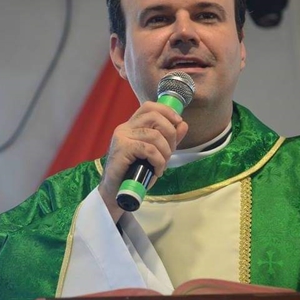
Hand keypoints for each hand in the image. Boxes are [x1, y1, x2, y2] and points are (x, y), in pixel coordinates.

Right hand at [99, 101, 187, 221]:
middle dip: (170, 133)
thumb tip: (183, 124)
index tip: (178, 122)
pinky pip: (149, 149)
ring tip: (163, 164)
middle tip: (170, 151)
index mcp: (132, 125)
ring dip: (165, 151)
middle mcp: (125, 127)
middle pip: (154, 117)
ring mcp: (122, 137)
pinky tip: (157, 171)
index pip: (149, 107)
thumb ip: (169, 139)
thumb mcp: (156, 153)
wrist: (116, 192)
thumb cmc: (135, 173)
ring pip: (154, 135)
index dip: (166, 111)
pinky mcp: (122, 149)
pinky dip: (158, 161)